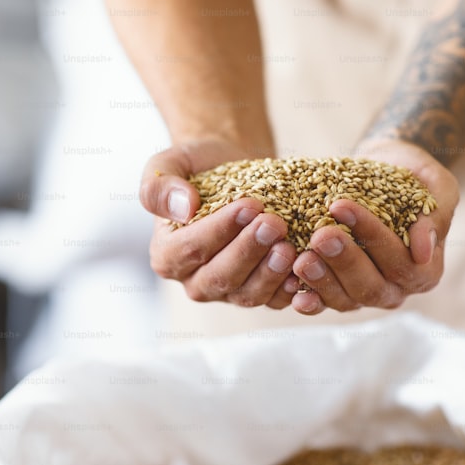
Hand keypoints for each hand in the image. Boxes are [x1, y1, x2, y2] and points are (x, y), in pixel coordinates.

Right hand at [140, 139, 299, 307]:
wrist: (235, 169)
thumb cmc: (199, 167)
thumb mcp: (167, 165)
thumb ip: (159, 187)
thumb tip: (183, 208)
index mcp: (167, 256)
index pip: (190, 250)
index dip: (220, 231)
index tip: (248, 206)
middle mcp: (195, 281)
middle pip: (221, 277)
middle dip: (249, 251)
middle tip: (274, 224)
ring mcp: (228, 292)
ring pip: (248, 294)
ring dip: (271, 273)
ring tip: (289, 246)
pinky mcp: (259, 292)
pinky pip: (275, 300)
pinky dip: (291, 288)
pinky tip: (304, 266)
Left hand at [289, 138, 458, 313]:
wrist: (380, 170)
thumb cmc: (411, 174)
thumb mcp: (435, 184)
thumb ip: (435, 215)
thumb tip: (423, 250)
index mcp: (425, 269)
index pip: (402, 262)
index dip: (373, 237)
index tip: (342, 206)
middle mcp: (397, 289)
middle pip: (371, 287)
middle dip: (344, 261)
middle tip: (320, 235)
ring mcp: (364, 293)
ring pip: (345, 299)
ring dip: (322, 281)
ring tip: (301, 259)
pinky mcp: (337, 291)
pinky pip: (323, 303)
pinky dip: (308, 298)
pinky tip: (290, 287)